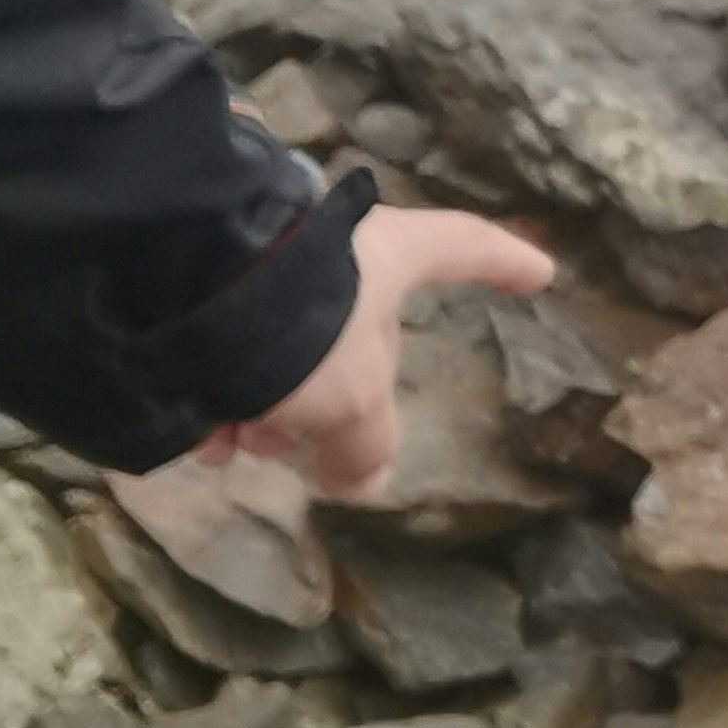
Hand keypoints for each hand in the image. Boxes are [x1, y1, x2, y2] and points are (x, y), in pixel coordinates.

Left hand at [186, 206, 554, 499]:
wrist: (187, 294)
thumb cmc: (303, 329)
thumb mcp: (353, 401)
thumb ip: (368, 444)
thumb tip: (365, 480)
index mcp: (391, 253)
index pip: (467, 247)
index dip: (505, 262)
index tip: (540, 273)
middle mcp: (337, 251)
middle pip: (358, 330)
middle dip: (332, 399)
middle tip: (307, 449)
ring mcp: (275, 266)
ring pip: (290, 350)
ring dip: (270, 410)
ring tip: (240, 442)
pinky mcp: (214, 289)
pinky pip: (235, 351)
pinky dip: (224, 397)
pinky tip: (203, 433)